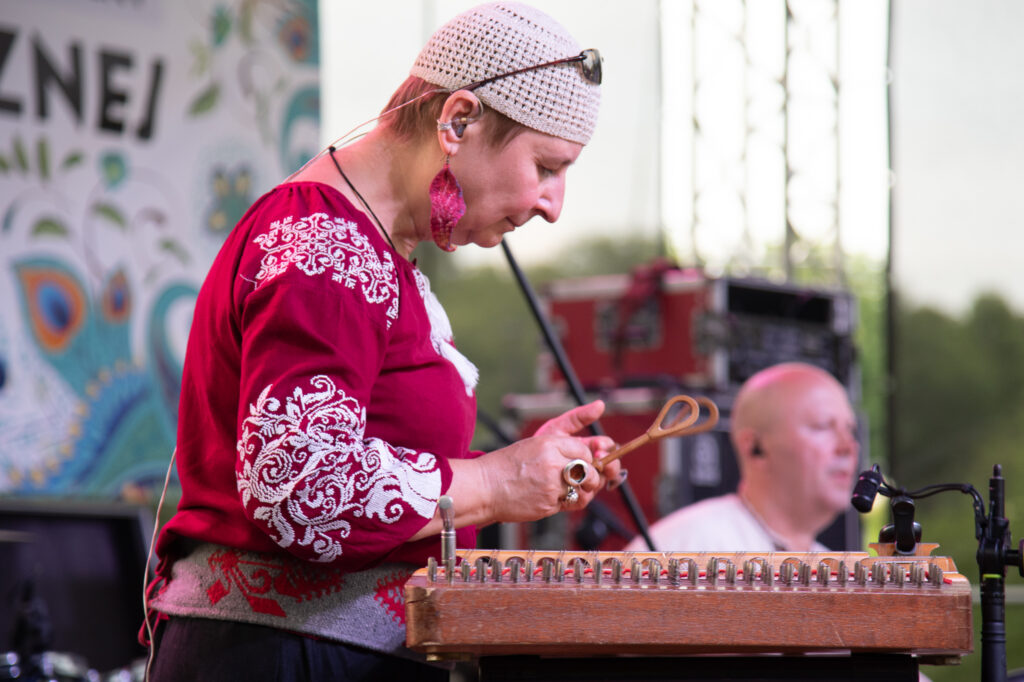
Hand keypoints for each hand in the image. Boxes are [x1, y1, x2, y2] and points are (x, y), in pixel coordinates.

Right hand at [478, 401, 621, 521]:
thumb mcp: (538, 440)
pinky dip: (565, 502)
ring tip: (564, 488)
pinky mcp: (548, 504)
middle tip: (581, 478)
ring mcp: (551, 485)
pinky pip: (569, 504)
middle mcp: (552, 463)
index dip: (588, 458)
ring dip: (580, 492)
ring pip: (583, 490)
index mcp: (549, 443)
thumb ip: (569, 428)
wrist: (484, 487)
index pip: (586, 450)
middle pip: (590, 470)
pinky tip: (550, 497)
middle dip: (591, 477)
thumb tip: (600, 405)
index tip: (582, 462)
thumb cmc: (509, 464)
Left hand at [535, 399, 622, 491]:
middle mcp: (587, 467)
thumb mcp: (555, 430)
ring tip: (580, 477)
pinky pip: (583, 498)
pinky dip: (580, 494)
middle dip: (609, 465)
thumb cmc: (533, 450)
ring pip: (598, 483)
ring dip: (594, 480)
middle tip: (599, 464)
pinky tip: (571, 489)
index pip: (607, 446)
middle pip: (609, 466)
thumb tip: (600, 404)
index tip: (598, 447)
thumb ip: (577, 418)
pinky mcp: (572, 499)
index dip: (606, 447)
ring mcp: (581, 483)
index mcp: (586, 448)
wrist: (512, 475)